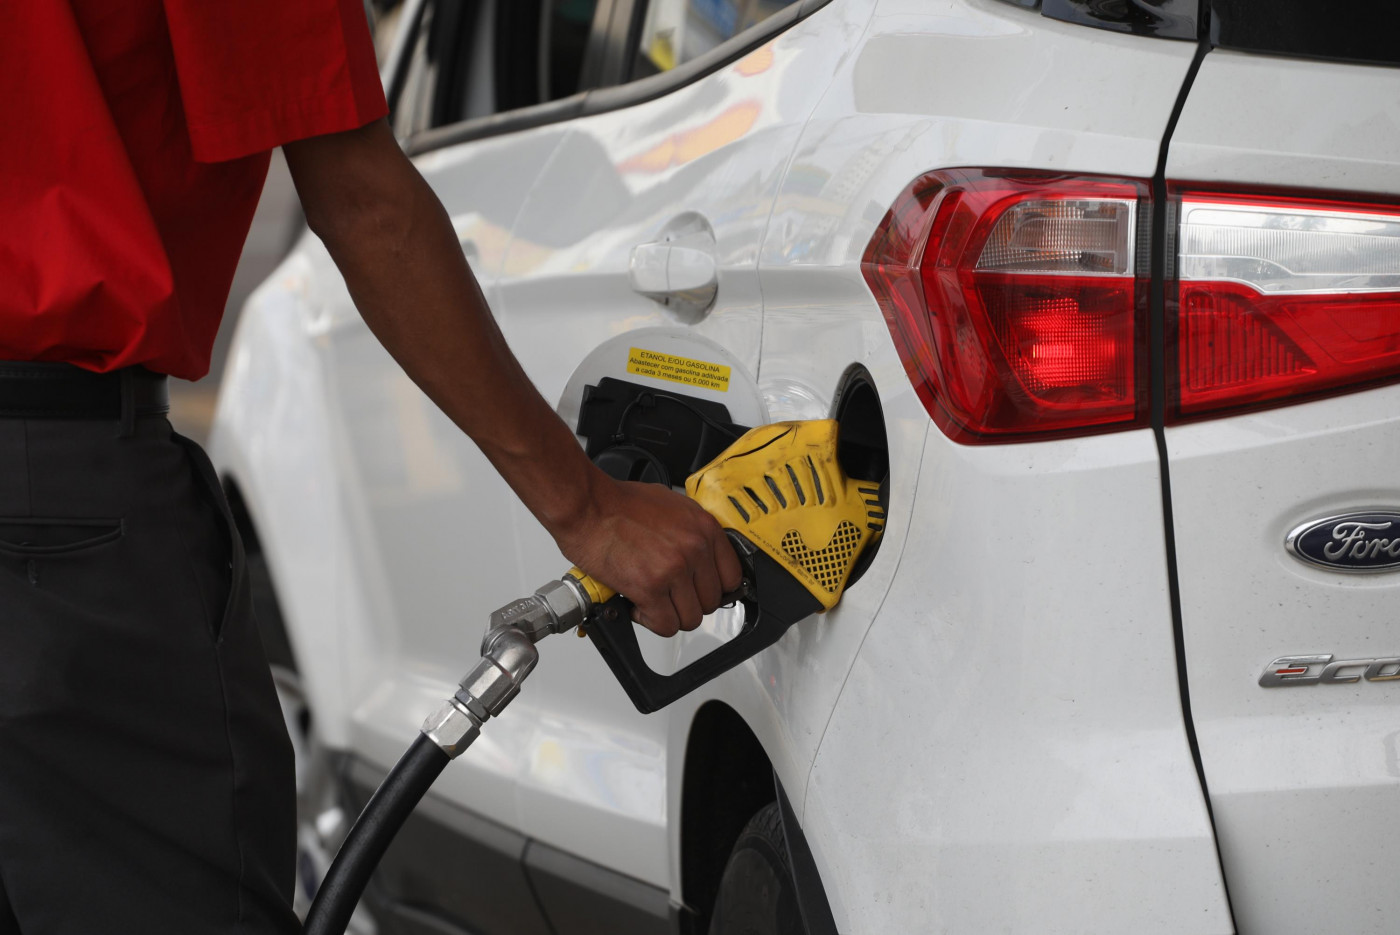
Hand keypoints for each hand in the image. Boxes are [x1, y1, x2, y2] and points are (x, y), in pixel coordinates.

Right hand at [554, 475, 743, 636]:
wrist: (587, 506)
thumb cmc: (619, 504)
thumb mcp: (671, 506)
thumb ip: (692, 532)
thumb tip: (701, 555)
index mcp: (704, 528)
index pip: (731, 577)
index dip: (712, 588)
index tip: (699, 591)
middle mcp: (695, 549)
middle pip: (710, 601)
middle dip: (687, 602)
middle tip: (667, 595)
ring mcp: (674, 569)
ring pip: (689, 618)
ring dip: (669, 614)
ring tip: (650, 599)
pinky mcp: (650, 588)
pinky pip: (665, 625)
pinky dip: (649, 621)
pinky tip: (637, 604)